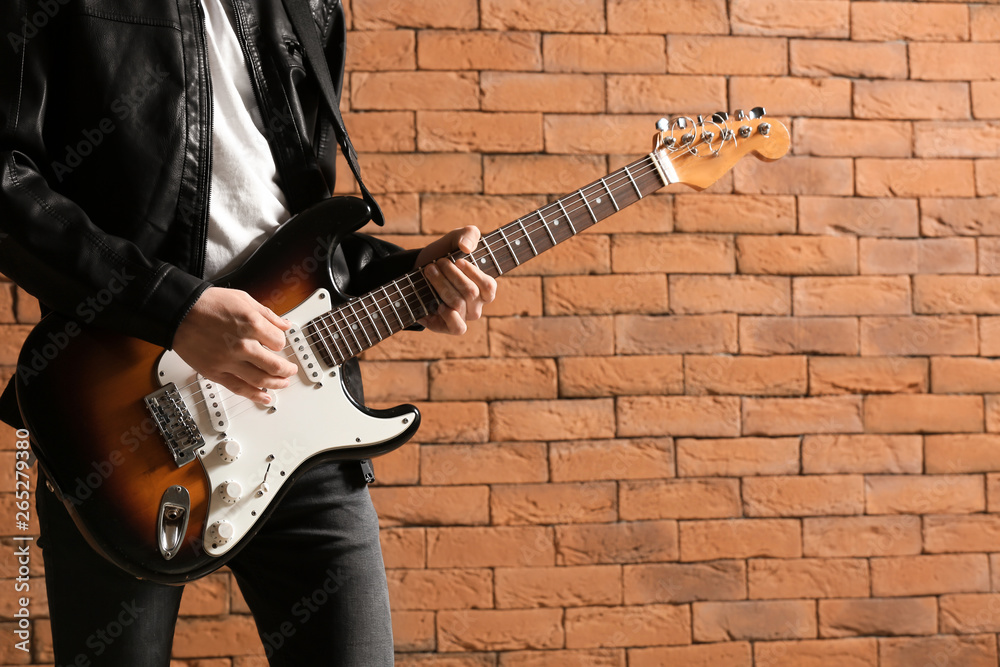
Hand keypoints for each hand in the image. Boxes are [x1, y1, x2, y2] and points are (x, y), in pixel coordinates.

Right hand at [173, 287, 298, 403]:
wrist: (178, 312)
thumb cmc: (207, 304)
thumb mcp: (243, 299)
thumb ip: (267, 314)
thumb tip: (285, 324)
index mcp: (251, 324)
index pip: (279, 341)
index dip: (280, 342)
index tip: (277, 343)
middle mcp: (241, 345)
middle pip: (274, 365)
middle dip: (286, 369)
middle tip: (290, 370)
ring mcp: (228, 361)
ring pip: (260, 379)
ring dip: (276, 384)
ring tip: (283, 383)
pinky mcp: (215, 372)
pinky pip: (239, 388)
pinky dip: (254, 395)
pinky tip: (264, 398)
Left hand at [414, 226, 496, 334]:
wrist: (415, 271)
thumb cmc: (442, 255)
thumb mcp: (455, 238)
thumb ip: (469, 234)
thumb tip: (466, 248)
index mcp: (484, 288)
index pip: (488, 286)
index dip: (473, 273)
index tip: (457, 260)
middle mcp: (475, 305)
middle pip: (469, 292)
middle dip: (450, 274)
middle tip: (437, 262)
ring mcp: (461, 316)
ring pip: (457, 304)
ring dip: (441, 284)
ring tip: (429, 270)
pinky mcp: (445, 326)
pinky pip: (458, 328)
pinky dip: (449, 316)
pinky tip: (437, 304)